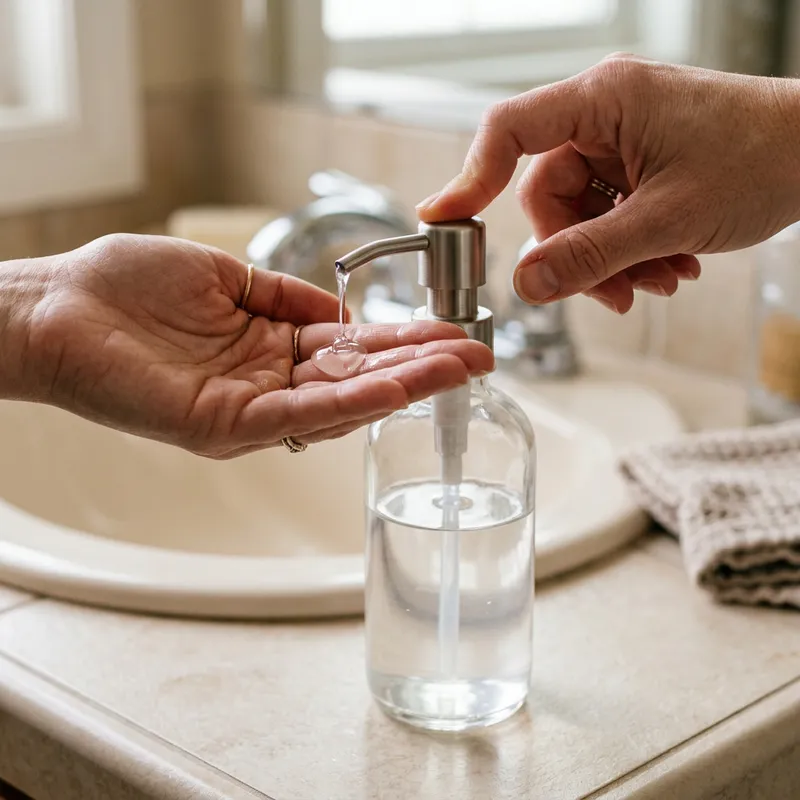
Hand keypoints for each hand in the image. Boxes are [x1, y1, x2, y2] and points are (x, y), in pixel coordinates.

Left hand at [10, 234, 491, 457]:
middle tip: (480, 357)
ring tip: (459, 370)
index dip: (403, 340)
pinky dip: (352, 402)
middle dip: (422, 367)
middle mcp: (268, 386)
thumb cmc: (126, 290)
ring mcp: (249, 410)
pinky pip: (300, 414)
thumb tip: (338, 307)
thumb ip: (284, 296)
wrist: (54, 307)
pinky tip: (398, 388)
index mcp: (269, 349)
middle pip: (359, 379)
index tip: (451, 331)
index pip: (351, 348)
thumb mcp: (225, 278)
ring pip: (341, 401)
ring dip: (403, 385)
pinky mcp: (224, 425)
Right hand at [418, 55, 799, 312]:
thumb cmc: (761, 159)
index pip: (509, 130)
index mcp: (604, 101)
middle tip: (613, 293)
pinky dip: (629, 250)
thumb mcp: (668, 220)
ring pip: (579, 215)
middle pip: (548, 195)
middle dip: (578, 252)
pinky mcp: (638, 164)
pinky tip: (667, 266)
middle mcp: (604, 115)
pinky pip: (607, 215)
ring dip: (609, 260)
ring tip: (658, 280)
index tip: (443, 218)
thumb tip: (526, 285)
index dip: (471, 176)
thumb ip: (591, 256)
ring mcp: (621, 141)